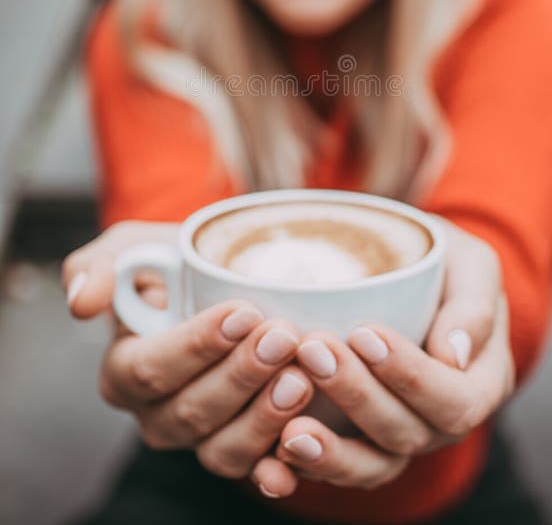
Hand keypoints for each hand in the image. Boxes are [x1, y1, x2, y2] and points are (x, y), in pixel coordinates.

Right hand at [63, 222, 313, 479]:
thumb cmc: (175, 265)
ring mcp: (200, 439)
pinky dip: (277, 468)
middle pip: (193, 411)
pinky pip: (254, 471)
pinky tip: (302, 447)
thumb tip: (82, 303)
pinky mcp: (242, 450)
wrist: (226, 281)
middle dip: (241, 375)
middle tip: (283, 337)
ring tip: (301, 378)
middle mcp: (157, 415)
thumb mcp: (131, 247)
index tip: (244, 311)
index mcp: (124, 373)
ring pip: (223, 448)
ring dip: (264, 418)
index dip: (197, 345)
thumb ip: (97, 265)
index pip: (151, 369)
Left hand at [251, 222, 514, 496]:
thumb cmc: (447, 263)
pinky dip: (304, 469)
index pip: (454, 400)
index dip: (410, 375)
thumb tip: (454, 355)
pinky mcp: (358, 440)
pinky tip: (271, 458)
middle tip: (312, 349)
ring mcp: (399, 436)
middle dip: (357, 395)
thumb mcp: (473, 266)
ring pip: (370, 465)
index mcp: (482, 384)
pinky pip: (335, 467)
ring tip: (289, 431)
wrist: (412, 269)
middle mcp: (441, 422)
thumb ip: (474, 305)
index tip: (365, 332)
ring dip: (330, 451)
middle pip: (405, 433)